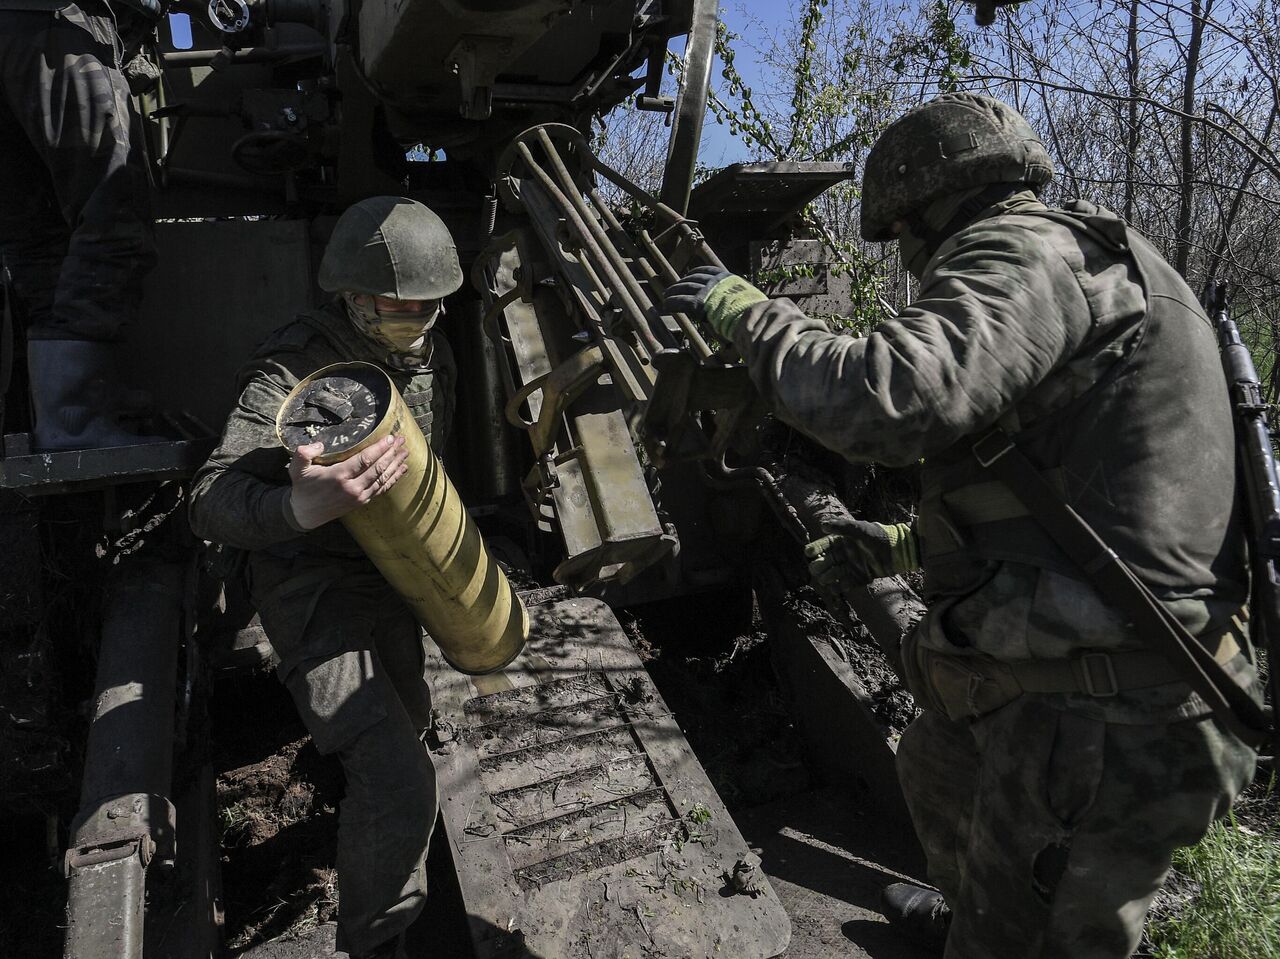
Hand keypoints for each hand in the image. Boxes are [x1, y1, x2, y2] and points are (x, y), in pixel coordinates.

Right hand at [285, 435, 408, 529]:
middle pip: (378, 468)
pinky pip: (382, 488)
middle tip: (402, 440)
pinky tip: (401, 469)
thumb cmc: (303, 488)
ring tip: (405, 452)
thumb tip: (319, 444)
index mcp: (338, 476)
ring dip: (395, 464)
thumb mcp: (297, 469)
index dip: (379, 448)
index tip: (390, 438)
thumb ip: (303, 454)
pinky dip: (393, 479)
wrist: (305, 514)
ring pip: (383, 478)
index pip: (364, 460)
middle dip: (392, 453)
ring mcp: (359, 496)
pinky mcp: (362, 501)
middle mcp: (352, 487)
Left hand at [663, 265, 766, 341]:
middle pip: (693, 278)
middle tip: (673, 287)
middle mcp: (714, 281)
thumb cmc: (751, 309)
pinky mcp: (698, 303)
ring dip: (673, 292)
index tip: (689, 275)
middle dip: (682, 283)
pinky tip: (666, 305)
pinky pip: (682, 302)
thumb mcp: (746, 296)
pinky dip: (673, 303)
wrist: (748, 314)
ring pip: (685, 288)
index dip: (695, 273)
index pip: (707, 271)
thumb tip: (740, 303)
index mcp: (726, 277)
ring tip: (666, 295)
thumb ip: (737, 296)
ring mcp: (706, 291)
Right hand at [803, 521, 918, 600]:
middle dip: (819, 565)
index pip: (824, 545)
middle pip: (826, 561)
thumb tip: (822, 525)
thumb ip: (842, 527)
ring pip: (834, 574)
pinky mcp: (860, 578)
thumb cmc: (879, 537)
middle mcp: (845, 554)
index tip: (808, 552)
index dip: (815, 548)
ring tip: (825, 579)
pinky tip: (836, 588)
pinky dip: (841, 586)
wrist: (898, 551)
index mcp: (843, 541)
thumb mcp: (860, 529)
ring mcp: (852, 566)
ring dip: (828, 577)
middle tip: (816, 568)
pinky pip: (847, 583)